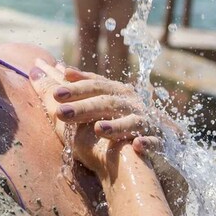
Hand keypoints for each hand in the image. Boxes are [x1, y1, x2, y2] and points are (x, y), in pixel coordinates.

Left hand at [37, 62, 159, 147]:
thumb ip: (87, 83)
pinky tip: (137, 146)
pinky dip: (147, 142)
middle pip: (107, 103)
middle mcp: (130, 104)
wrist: (159, 129)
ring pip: (131, 122)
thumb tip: (64, 70)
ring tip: (97, 129)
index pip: (95, 86)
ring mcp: (144, 120)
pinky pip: (155, 141)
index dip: (76, 89)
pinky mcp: (158, 138)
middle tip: (61, 113)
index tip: (55, 94)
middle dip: (84, 108)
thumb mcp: (107, 94)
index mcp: (116, 91)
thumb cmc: (123, 111)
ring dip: (116, 126)